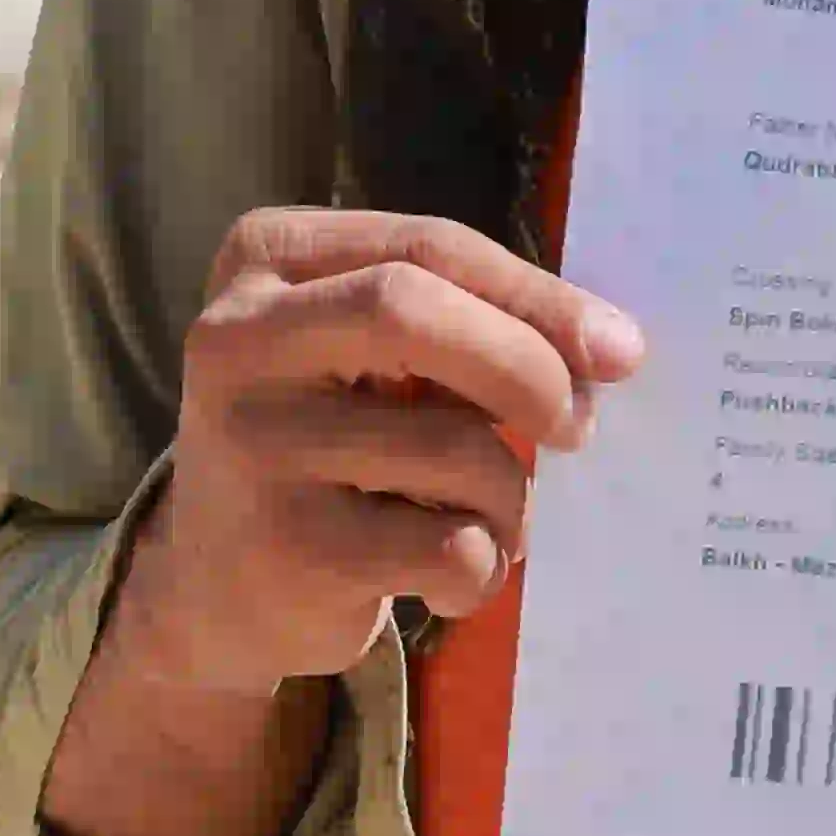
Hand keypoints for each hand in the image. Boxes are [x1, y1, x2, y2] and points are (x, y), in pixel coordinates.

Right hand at [104, 208, 647, 697]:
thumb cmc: (327, 442)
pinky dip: (483, 566)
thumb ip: (463, 321)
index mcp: (264, 260)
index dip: (537, 295)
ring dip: (512, 493)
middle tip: (578, 424)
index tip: (621, 349)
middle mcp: (236, 340)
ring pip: (450, 445)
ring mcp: (251, 445)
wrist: (214, 589)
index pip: (427, 246)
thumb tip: (610, 347)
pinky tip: (449, 577)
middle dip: (529, 367)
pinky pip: (445, 544)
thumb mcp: (368, 356)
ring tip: (490, 517)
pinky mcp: (284, 548)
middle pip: (414, 312)